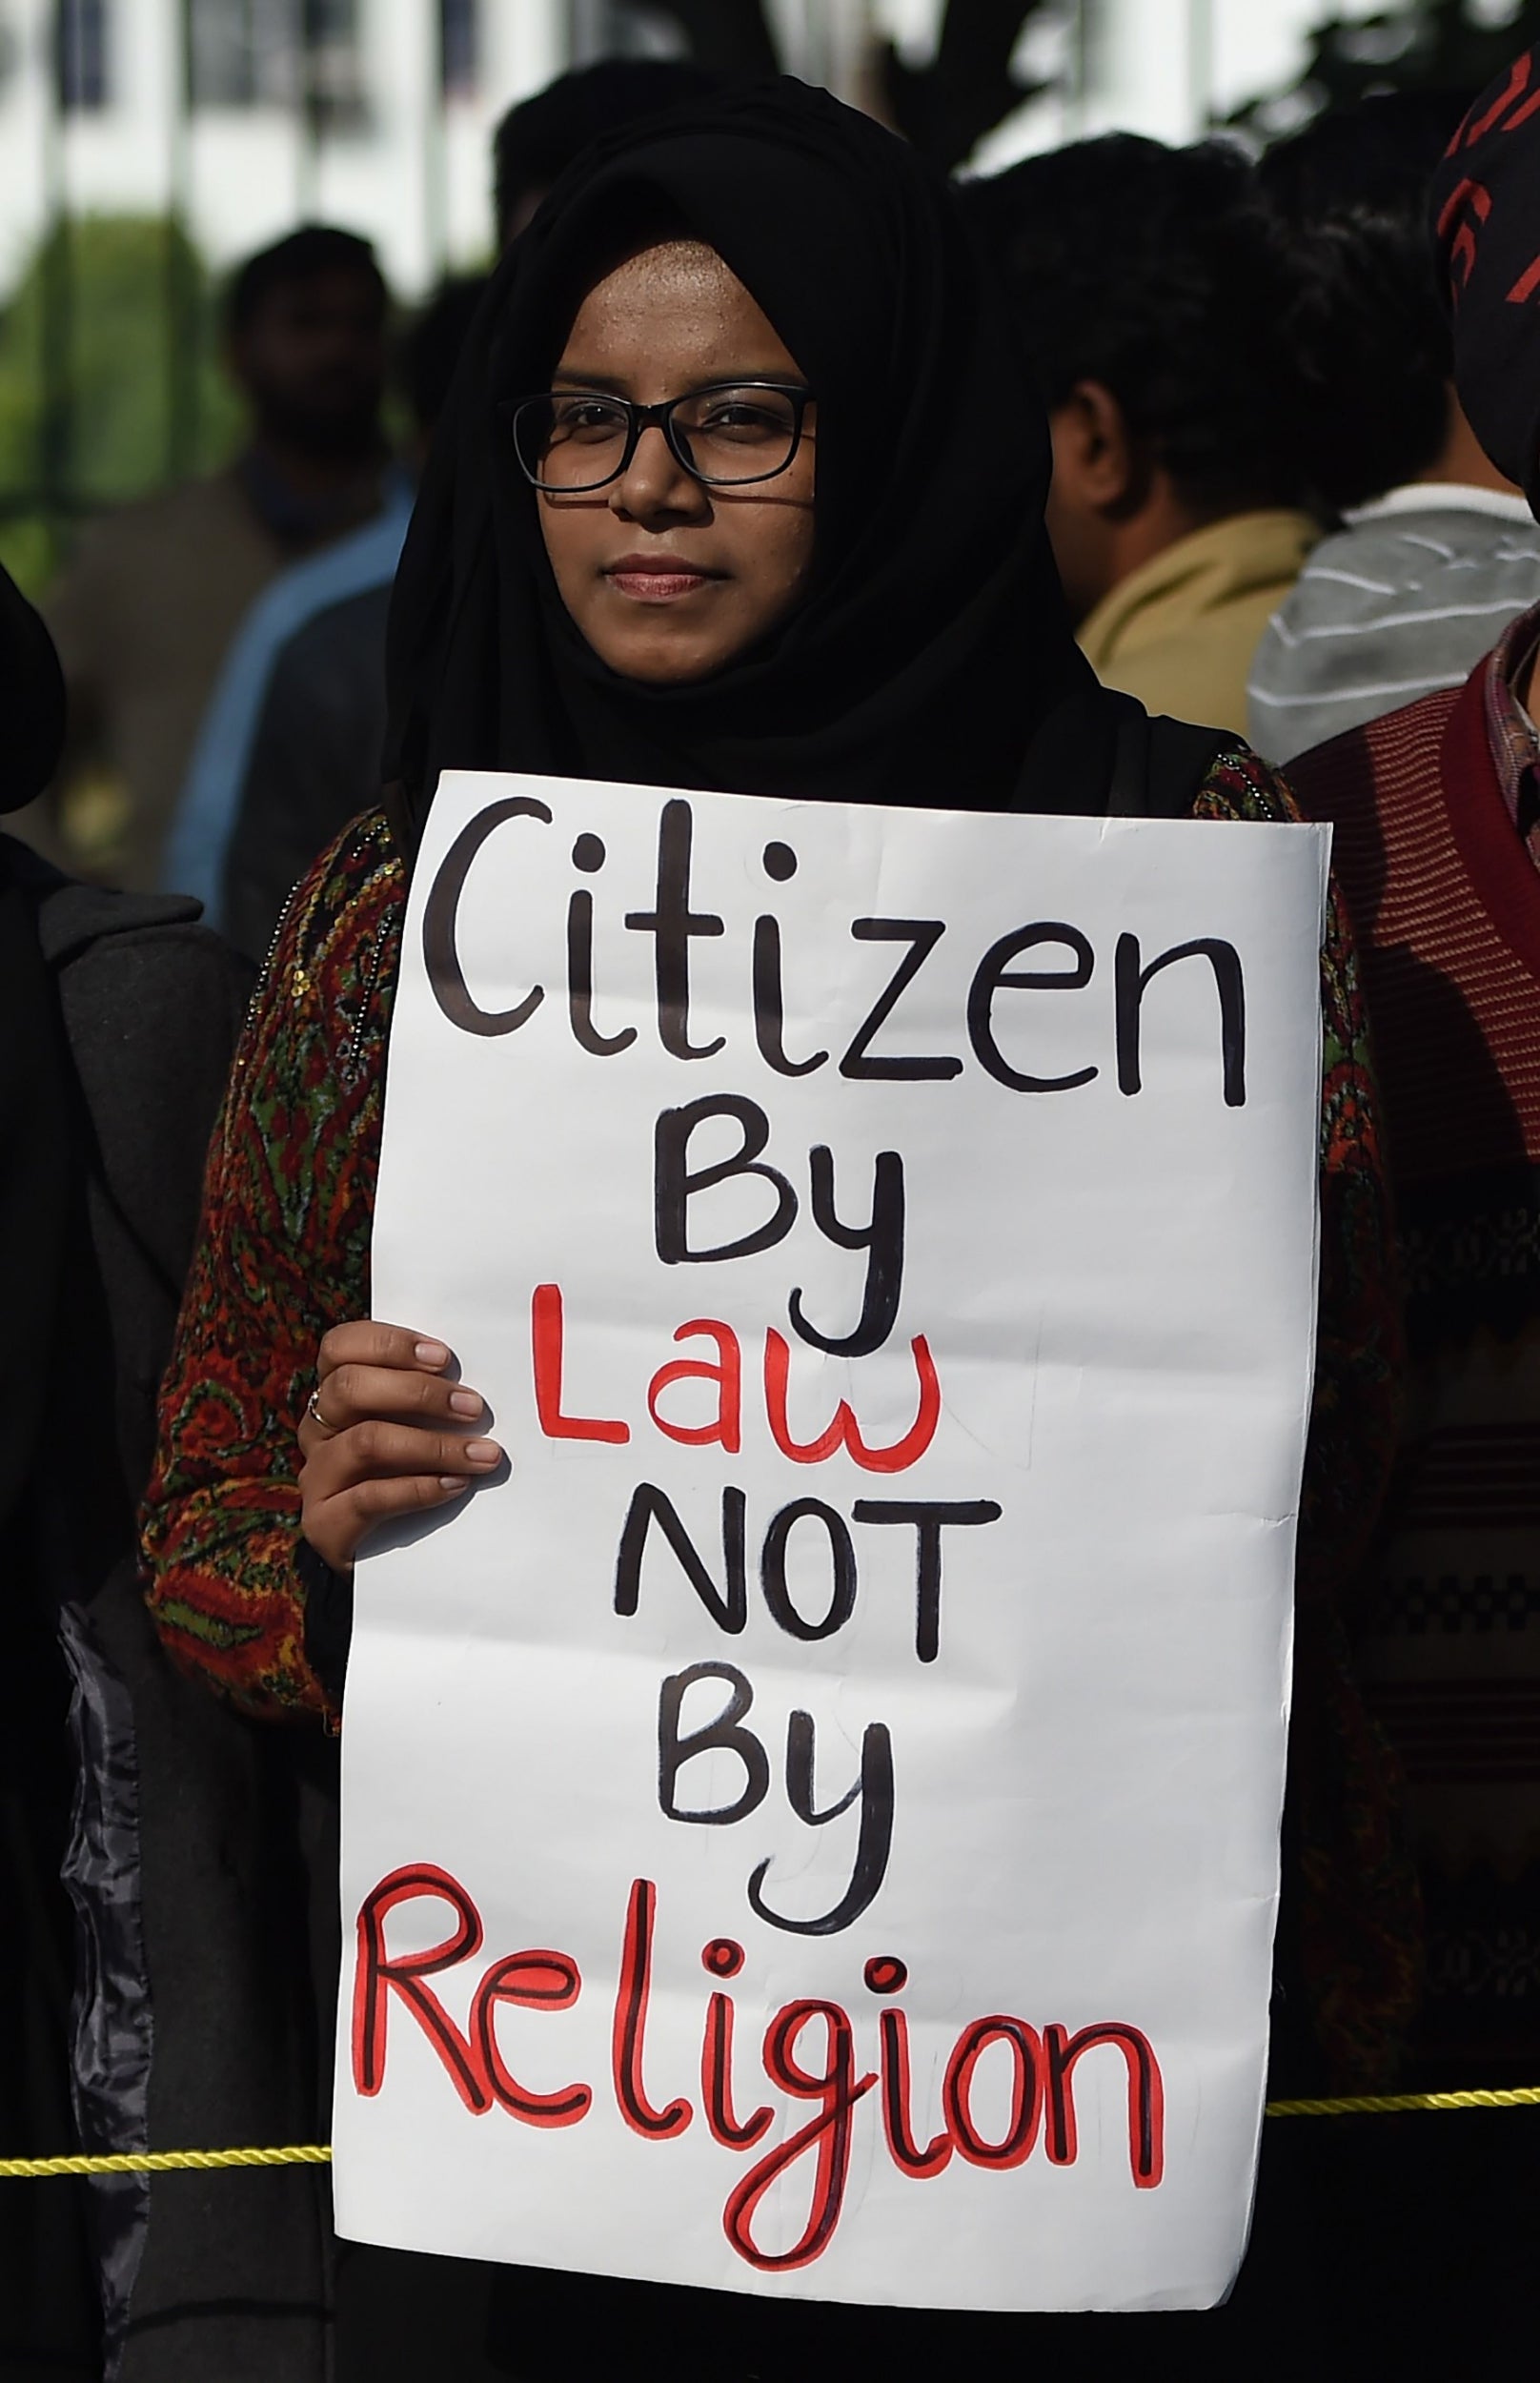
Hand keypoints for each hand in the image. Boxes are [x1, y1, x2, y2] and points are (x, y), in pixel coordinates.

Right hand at [298, 1320, 501, 1570]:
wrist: (388, 1558)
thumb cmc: (413, 1472)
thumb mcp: (418, 1427)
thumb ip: (430, 1398)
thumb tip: (483, 1374)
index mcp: (335, 1394)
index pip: (340, 1347)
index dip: (389, 1344)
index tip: (443, 1357)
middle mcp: (317, 1429)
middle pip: (349, 1388)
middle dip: (418, 1392)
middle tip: (473, 1406)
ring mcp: (316, 1476)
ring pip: (365, 1442)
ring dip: (432, 1445)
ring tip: (481, 1454)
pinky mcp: (323, 1523)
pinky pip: (369, 1497)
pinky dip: (419, 1488)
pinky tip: (456, 1485)